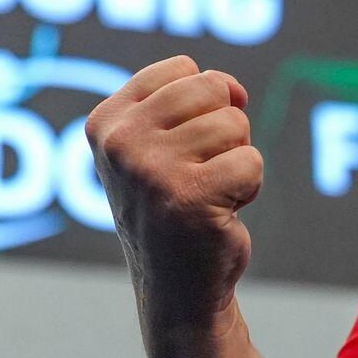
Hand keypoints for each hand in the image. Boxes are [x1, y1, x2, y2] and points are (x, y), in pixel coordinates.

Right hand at [86, 55, 262, 326]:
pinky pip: (251, 162)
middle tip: (201, 172)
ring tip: (208, 194)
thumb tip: (235, 91)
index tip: (181, 147)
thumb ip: (188, 99)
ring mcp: (151, 170)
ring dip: (235, 161)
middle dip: (224, 129)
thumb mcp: (161, 143)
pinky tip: (220, 213)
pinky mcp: (190, 196)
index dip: (202, 105)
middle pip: (213, 88)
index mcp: (106, 122)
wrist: (177, 288)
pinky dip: (248, 188)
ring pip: (236, 125)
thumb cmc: (175, 206)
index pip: (184, 69)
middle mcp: (121, 142)